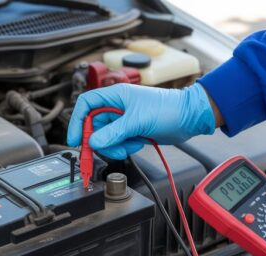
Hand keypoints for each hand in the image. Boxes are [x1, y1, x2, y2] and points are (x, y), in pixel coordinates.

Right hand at [66, 83, 217, 159]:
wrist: (189, 118)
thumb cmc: (169, 109)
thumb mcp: (138, 121)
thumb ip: (114, 133)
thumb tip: (93, 142)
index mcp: (115, 96)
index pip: (86, 105)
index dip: (77, 121)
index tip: (76, 139)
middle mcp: (116, 107)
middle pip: (94, 126)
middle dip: (100, 140)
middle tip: (104, 150)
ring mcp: (123, 121)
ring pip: (105, 138)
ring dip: (115, 146)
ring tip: (131, 144)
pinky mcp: (131, 132)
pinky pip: (118, 143)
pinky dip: (125, 148)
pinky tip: (138, 143)